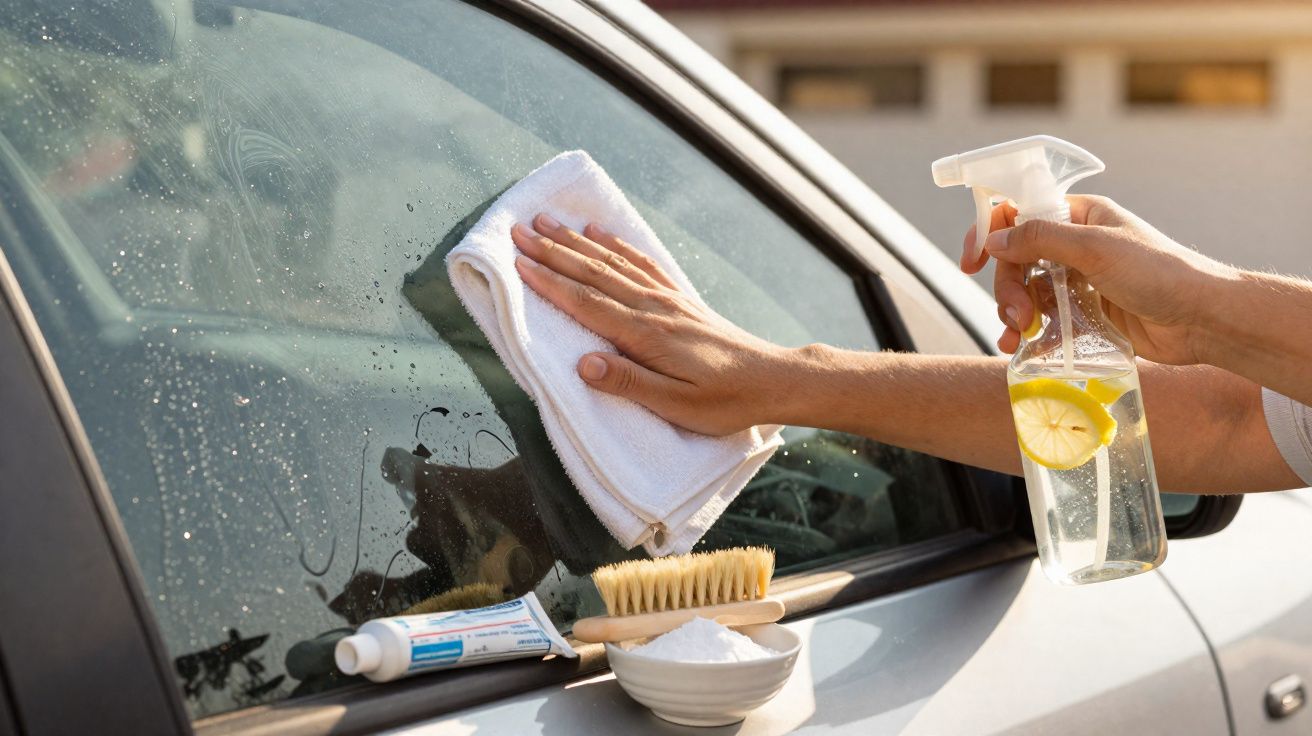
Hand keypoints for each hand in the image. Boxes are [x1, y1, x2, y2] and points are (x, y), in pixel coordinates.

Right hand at [511, 214, 796, 435]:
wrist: (771, 379)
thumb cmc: (723, 400)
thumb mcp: (675, 404)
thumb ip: (628, 382)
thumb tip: (583, 364)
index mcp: (647, 334)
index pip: (587, 302)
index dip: (550, 282)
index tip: (518, 263)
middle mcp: (654, 307)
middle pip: (594, 272)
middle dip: (553, 251)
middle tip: (518, 230)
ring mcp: (668, 298)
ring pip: (614, 261)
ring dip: (577, 241)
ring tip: (547, 222)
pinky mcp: (680, 298)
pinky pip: (641, 262)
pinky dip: (617, 243)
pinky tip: (601, 231)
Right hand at [963, 195, 1233, 363]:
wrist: (1202, 321)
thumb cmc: (1161, 273)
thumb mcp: (1096, 248)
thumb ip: (1041, 239)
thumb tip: (994, 239)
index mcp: (1079, 217)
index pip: (1019, 215)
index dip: (990, 234)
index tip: (972, 262)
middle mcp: (1076, 246)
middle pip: (1017, 261)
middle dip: (1007, 288)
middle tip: (1015, 315)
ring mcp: (1079, 282)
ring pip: (1026, 293)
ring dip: (1013, 314)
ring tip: (1017, 336)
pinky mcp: (1085, 315)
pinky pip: (1044, 321)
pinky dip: (1028, 335)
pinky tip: (1022, 349)